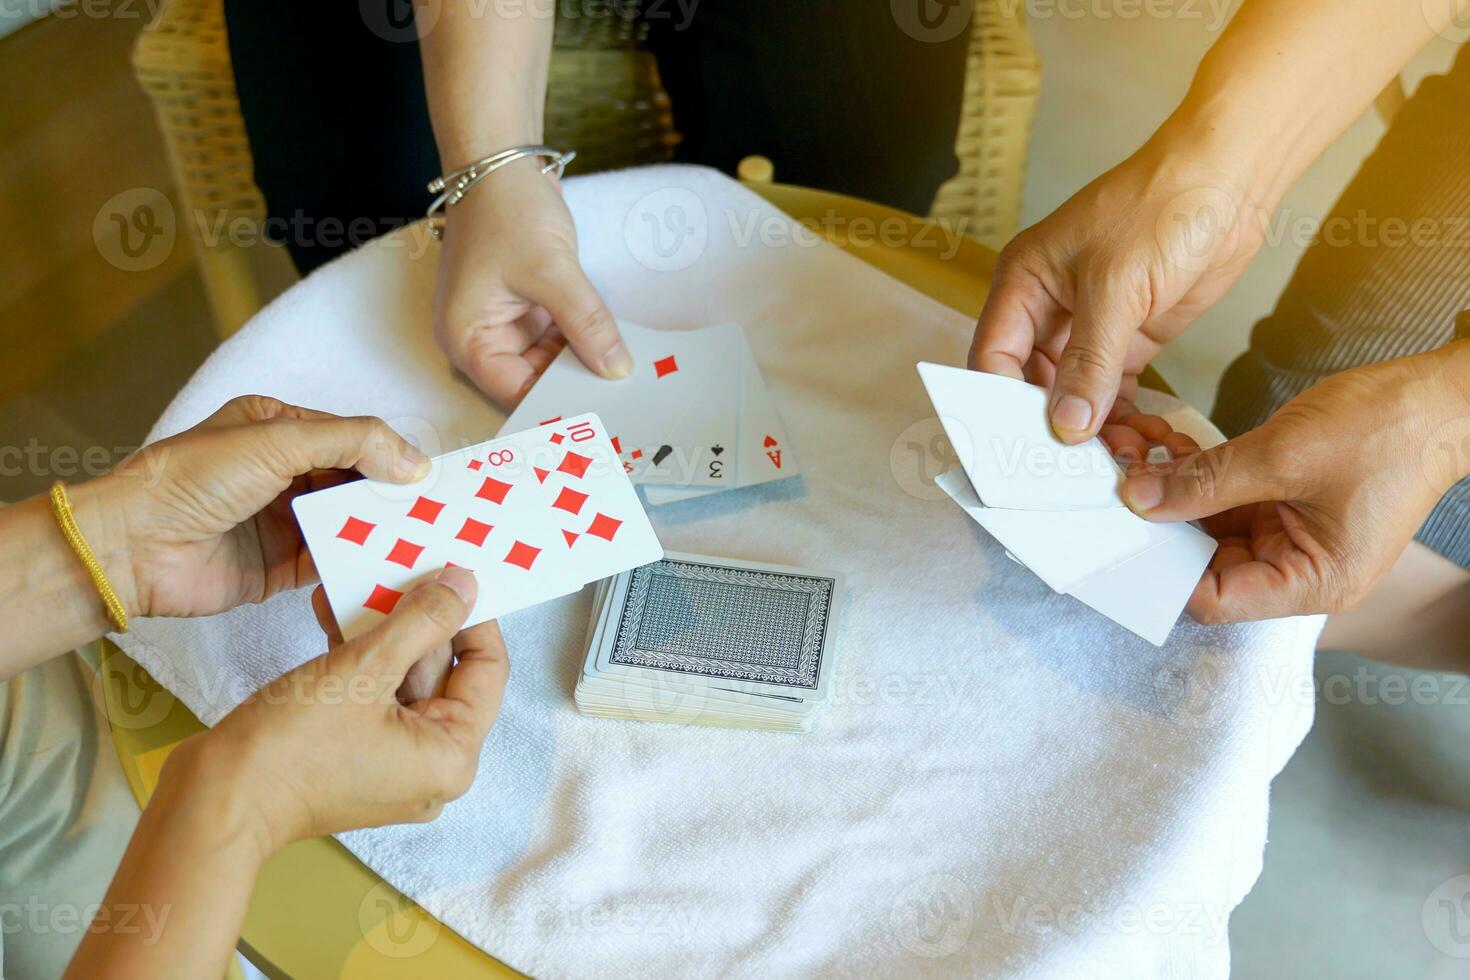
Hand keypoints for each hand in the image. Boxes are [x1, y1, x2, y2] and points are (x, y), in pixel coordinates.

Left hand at [85, 395, 428, 619]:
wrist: (134, 547)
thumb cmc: (191, 479)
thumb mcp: (277, 440)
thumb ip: (351, 443)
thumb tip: (414, 461)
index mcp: (277, 428)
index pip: (351, 438)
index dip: (391, 455)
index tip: (432, 476)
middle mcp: (282, 473)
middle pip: (354, 482)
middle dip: (391, 496)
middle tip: (438, 512)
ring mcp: (282, 521)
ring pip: (347, 523)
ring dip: (380, 531)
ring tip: (425, 541)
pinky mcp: (279, 567)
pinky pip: (331, 563)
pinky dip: (358, 565)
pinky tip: (390, 568)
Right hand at [172, 566, 507, 854]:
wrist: (216, 801)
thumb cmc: (293, 743)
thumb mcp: (365, 667)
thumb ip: (422, 620)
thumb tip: (465, 583)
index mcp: (453, 755)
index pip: (487, 669)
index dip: (471, 615)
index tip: (450, 572)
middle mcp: (433, 767)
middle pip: (442, 673)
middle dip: (415, 619)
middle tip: (398, 567)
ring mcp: (394, 766)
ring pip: (403, 681)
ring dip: (380, 632)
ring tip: (358, 582)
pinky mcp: (357, 759)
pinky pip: (375, 698)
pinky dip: (360, 661)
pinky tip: (334, 614)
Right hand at [433, 157, 631, 407]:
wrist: (502, 161)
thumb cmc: (507, 210)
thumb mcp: (551, 271)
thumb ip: (586, 324)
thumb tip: (617, 370)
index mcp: (467, 339)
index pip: (514, 393)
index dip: (556, 403)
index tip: (602, 414)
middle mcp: (480, 338)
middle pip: (532, 382)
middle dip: (574, 385)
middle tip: (623, 399)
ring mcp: (504, 323)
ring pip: (550, 361)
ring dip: (583, 362)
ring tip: (626, 375)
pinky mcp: (526, 308)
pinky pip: (558, 337)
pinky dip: (582, 340)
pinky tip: (614, 346)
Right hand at [970, 140, 1266, 443]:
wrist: (1229, 181)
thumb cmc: (1160, 205)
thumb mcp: (1115, 288)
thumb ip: (1089, 363)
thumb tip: (1066, 426)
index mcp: (1023, 284)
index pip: (993, 359)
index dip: (1001, 406)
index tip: (1022, 449)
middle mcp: (1047, 309)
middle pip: (1030, 385)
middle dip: (1051, 426)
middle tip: (1072, 468)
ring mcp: (1089, 326)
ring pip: (1073, 395)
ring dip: (1092, 430)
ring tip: (1118, 460)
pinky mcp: (1129, 338)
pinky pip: (1112, 391)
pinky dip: (1122, 419)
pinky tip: (1138, 443)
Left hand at [1118, 346, 1469, 622]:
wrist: (1440, 394)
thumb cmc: (1389, 431)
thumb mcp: (1284, 455)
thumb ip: (1206, 481)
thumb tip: (1139, 499)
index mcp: (1312, 582)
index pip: (1215, 600)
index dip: (1163, 569)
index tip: (1118, 533)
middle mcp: (1299, 568)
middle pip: (1205, 562)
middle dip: (1159, 520)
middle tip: (1117, 477)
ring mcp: (1291, 534)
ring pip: (1208, 526)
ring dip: (1171, 490)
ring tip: (1134, 449)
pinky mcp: (1284, 502)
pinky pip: (1225, 498)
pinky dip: (1195, 474)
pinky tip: (1165, 444)